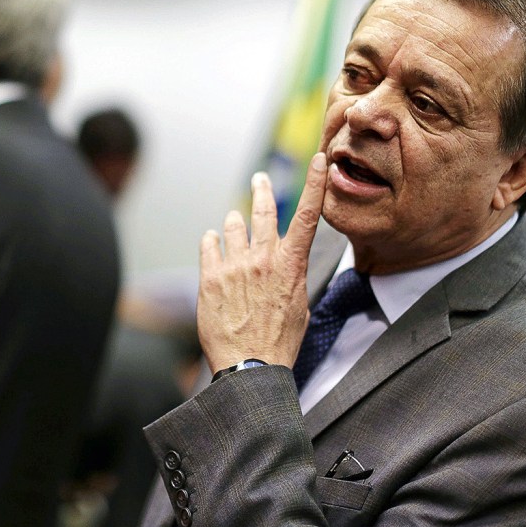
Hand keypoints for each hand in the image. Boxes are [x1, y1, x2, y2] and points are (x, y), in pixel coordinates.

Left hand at [197, 153, 327, 373]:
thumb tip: (287, 266)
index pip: (307, 215)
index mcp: (292, 265)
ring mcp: (235, 265)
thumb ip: (292, 277)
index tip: (317, 159)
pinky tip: (213, 243)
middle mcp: (264, 258)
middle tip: (260, 180)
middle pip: (263, 210)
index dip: (314, 183)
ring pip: (232, 225)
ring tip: (233, 225)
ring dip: (233, 222)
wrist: (250, 367)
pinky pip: (208, 243)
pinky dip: (211, 241)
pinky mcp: (210, 277)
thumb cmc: (279, 341)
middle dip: (262, 190)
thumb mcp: (299, 306)